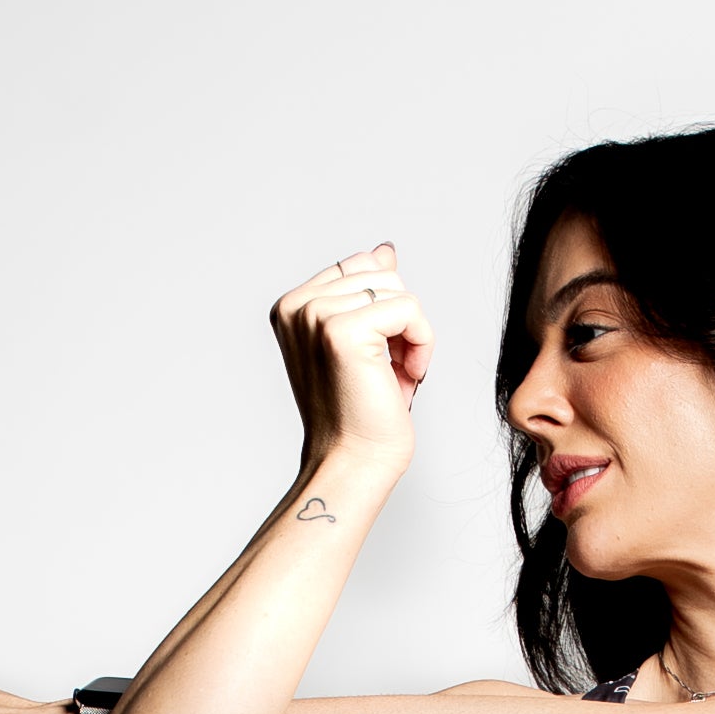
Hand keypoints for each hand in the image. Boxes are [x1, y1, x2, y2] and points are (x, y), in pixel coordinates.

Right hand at [270, 241, 432, 487]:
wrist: (352, 464)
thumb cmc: (359, 415)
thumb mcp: (364, 342)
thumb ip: (368, 293)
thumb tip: (385, 250)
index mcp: (292, 306)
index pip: (358, 267)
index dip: (384, 308)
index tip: (378, 356)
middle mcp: (297, 306)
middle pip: (380, 272)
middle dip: (400, 321)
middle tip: (391, 370)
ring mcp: (316, 315)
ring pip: (396, 287)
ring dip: (412, 334)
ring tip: (397, 374)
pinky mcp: (342, 331)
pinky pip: (409, 309)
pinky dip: (422, 344)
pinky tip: (408, 376)